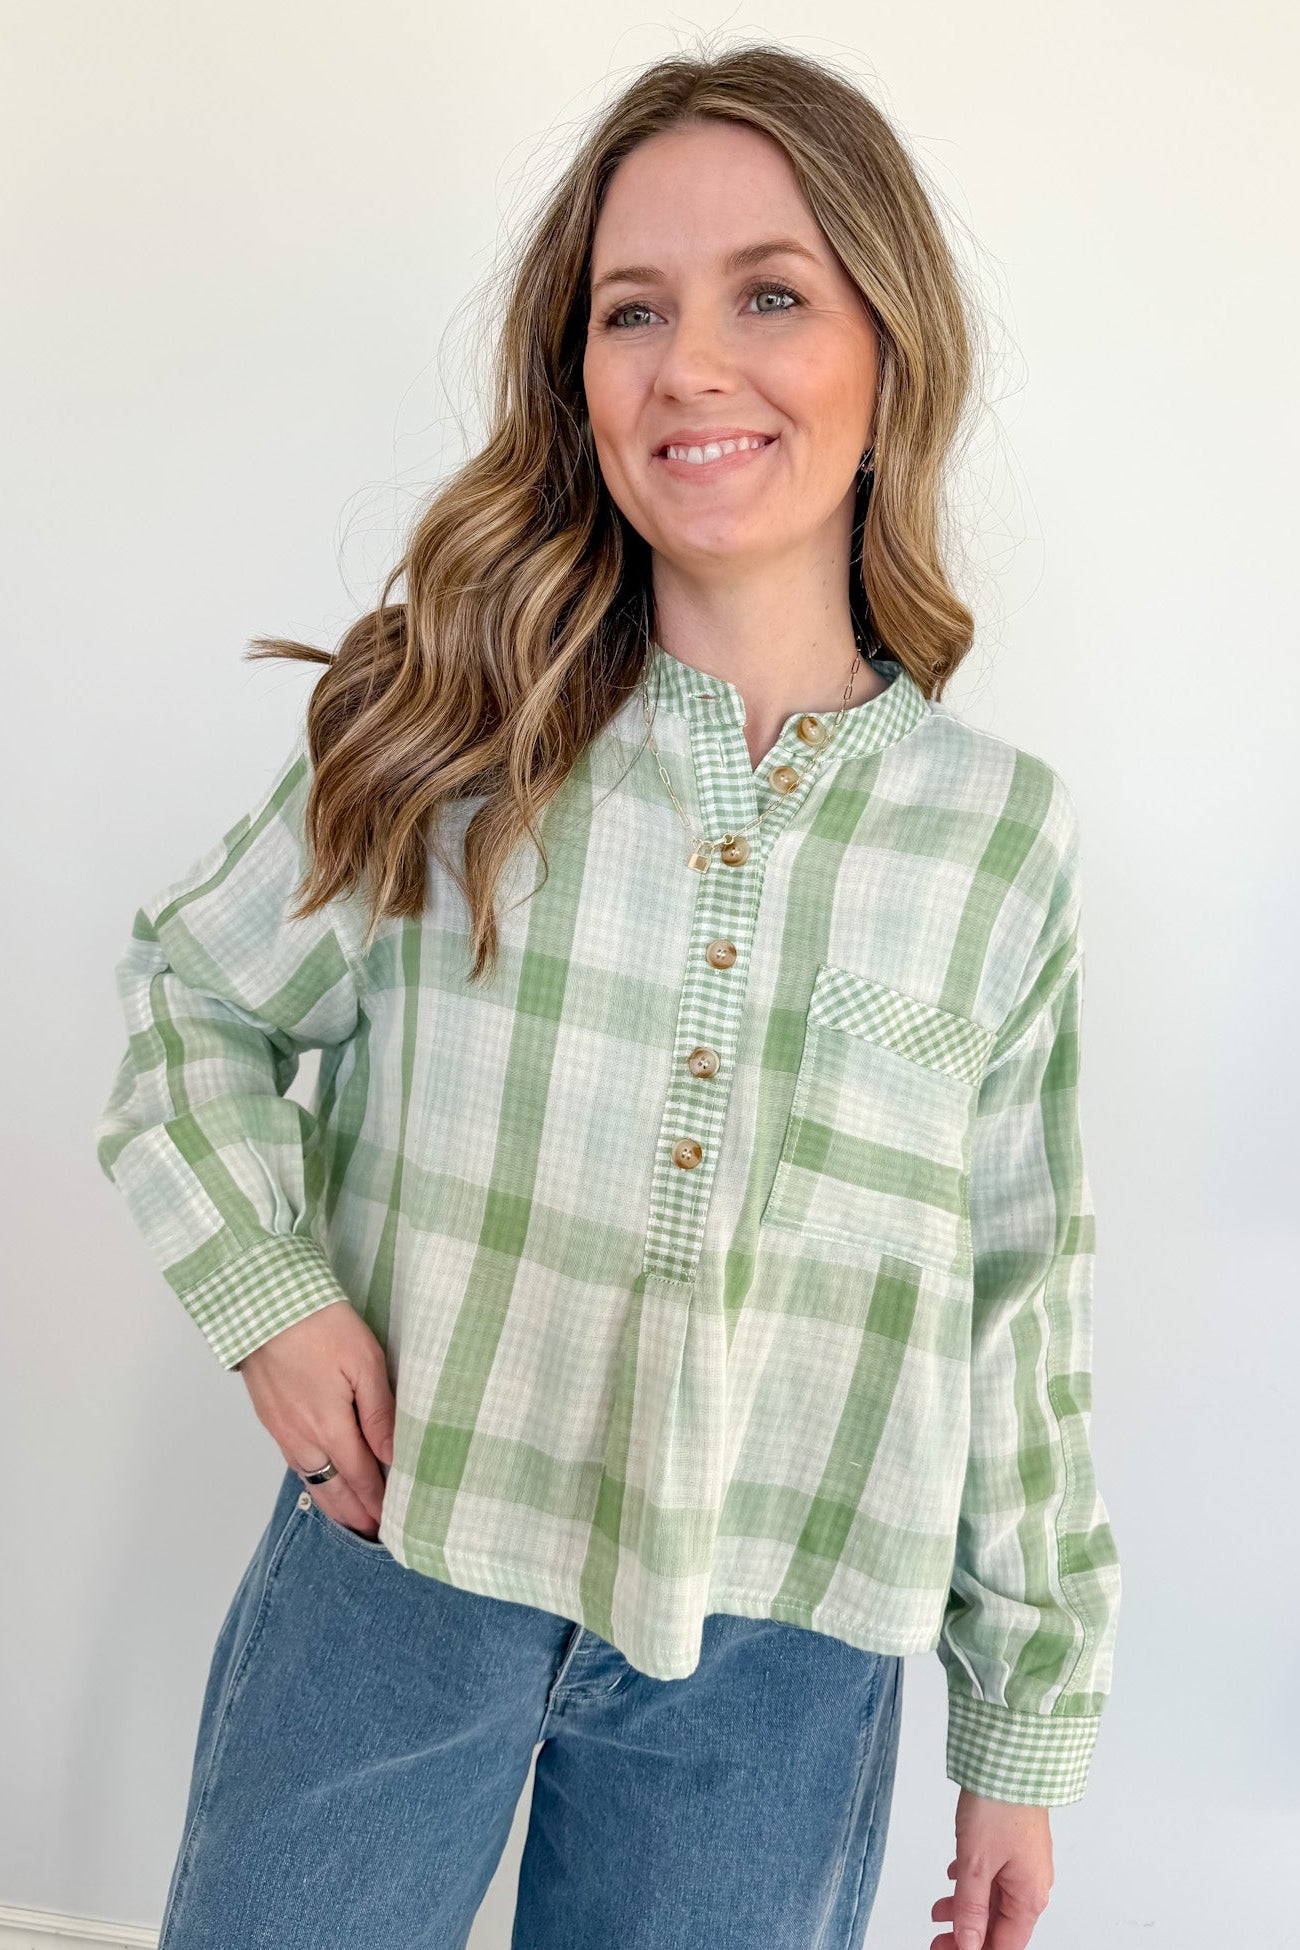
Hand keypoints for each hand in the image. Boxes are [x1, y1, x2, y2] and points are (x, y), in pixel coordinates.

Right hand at [235, 1301, 396, 1538]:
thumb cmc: (321, 1325)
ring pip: (311, 1480)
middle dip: (356, 1513)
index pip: (362, 1477)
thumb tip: (394, 1456)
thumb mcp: (365, 1362)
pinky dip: (312, 1481)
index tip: (395, 1523)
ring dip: (332, 1503)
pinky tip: (319, 1481)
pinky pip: (294, 1463)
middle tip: (375, 1533)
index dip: (379, 1502)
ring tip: (350, 1518)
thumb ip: (380, 1413)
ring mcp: (282, 1430)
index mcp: (330, 1427)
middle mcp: (303, 1438)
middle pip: (334, 1489)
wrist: (264, 1305)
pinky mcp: (269, 1418)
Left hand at [929, 1788, 1053, 1949]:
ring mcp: (1024, 1862)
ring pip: (994, 1898)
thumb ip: (970, 1907)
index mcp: (1029, 1896)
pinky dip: (972, 1882)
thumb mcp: (976, 1863)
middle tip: (938, 1938)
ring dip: (967, 1908)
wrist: (1010, 1757)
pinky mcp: (1014, 1843)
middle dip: (968, 1934)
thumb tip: (969, 1943)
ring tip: (939, 1911)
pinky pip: (994, 1874)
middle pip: (1000, 1924)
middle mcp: (1032, 1883)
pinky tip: (954, 1878)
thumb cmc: (1000, 1805)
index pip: (1004, 1944)